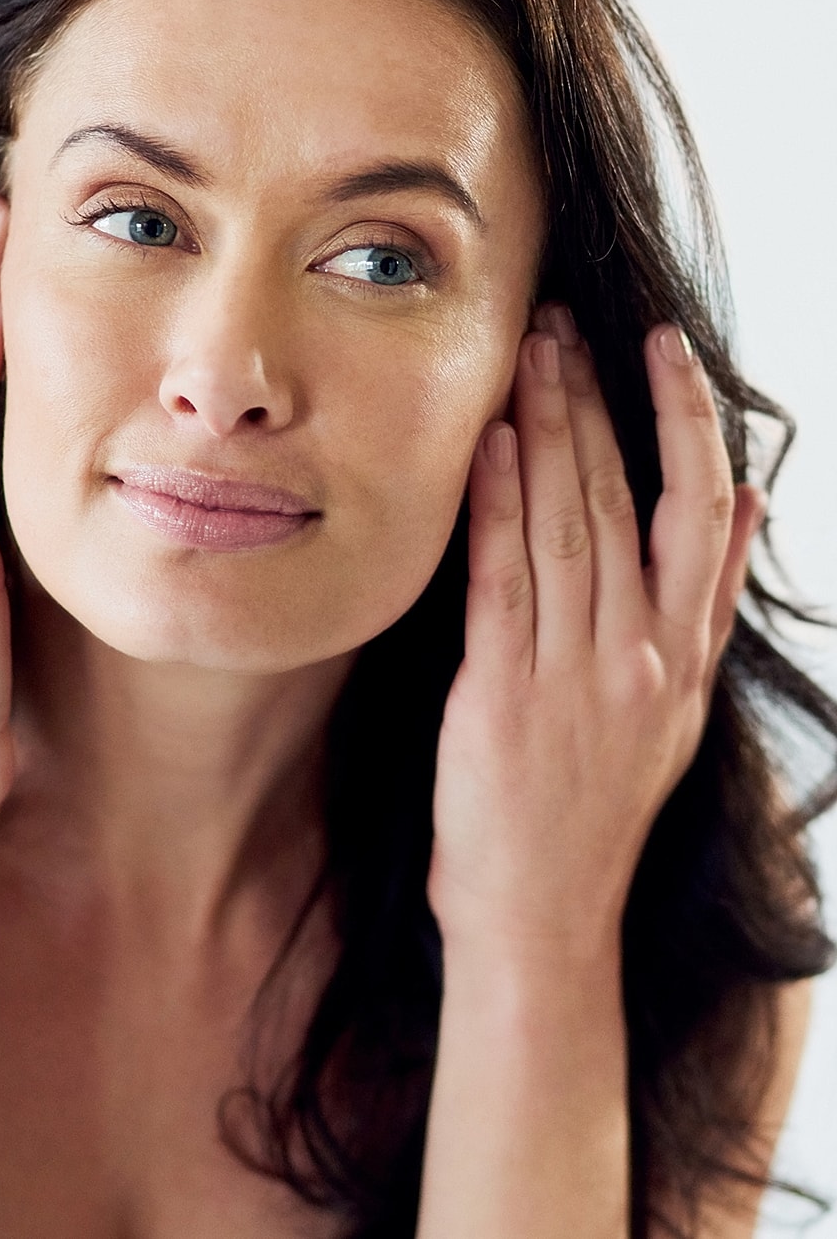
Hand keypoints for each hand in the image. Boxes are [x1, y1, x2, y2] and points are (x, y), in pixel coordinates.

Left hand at [427, 305, 763, 959]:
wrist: (542, 914)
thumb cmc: (595, 805)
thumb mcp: (677, 707)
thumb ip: (707, 605)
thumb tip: (751, 502)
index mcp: (683, 654)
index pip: (701, 510)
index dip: (685, 420)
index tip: (662, 349)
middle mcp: (639, 655)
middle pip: (623, 498)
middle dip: (593, 401)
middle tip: (563, 325)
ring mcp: (574, 674)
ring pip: (566, 523)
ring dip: (545, 431)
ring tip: (528, 355)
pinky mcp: (503, 693)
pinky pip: (504, 579)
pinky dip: (496, 504)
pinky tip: (488, 444)